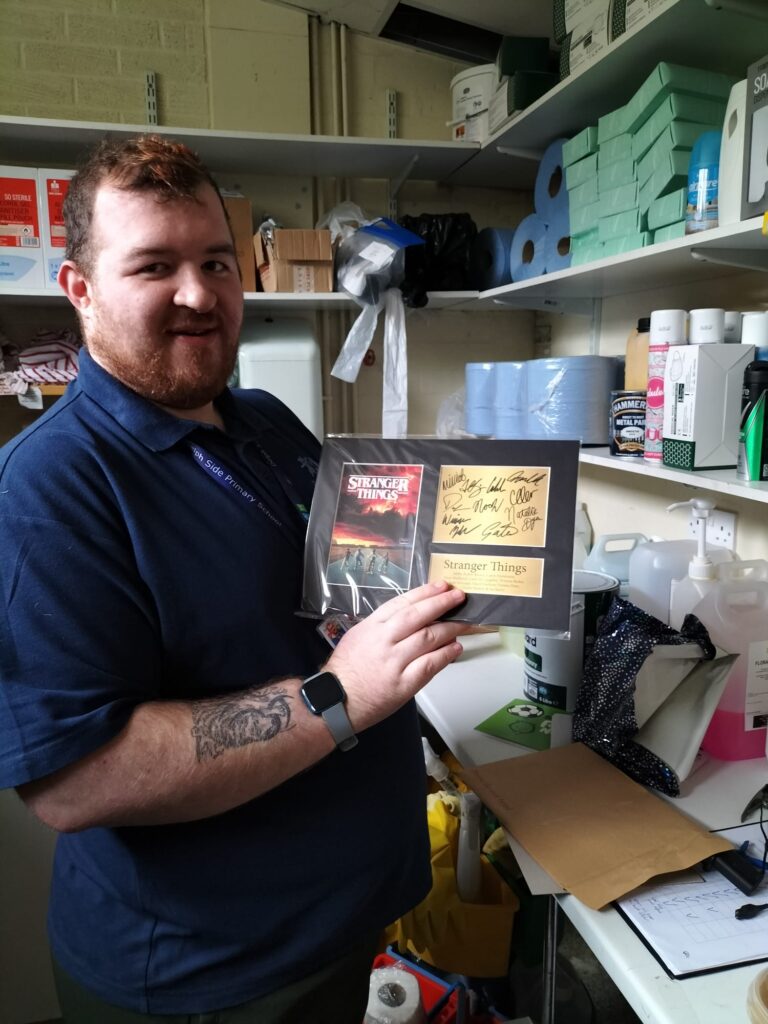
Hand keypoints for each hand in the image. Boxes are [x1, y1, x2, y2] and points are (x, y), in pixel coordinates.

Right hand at [325, 581, 465, 732]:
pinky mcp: (403, 684)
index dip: (425, 593)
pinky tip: (455, 648)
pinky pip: (430, 665)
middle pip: (418, 616)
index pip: (402, 602)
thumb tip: (412, 616)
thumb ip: (383, 625)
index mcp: (372, 626)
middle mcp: (384, 640)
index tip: (442, 586)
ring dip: (450, 628)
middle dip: (442, 604)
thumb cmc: (346, 670)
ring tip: (464, 624)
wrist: (336, 700)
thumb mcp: (358, 636)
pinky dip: (445, 655)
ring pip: (428, 638)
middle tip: (459, 597)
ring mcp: (394, 662)